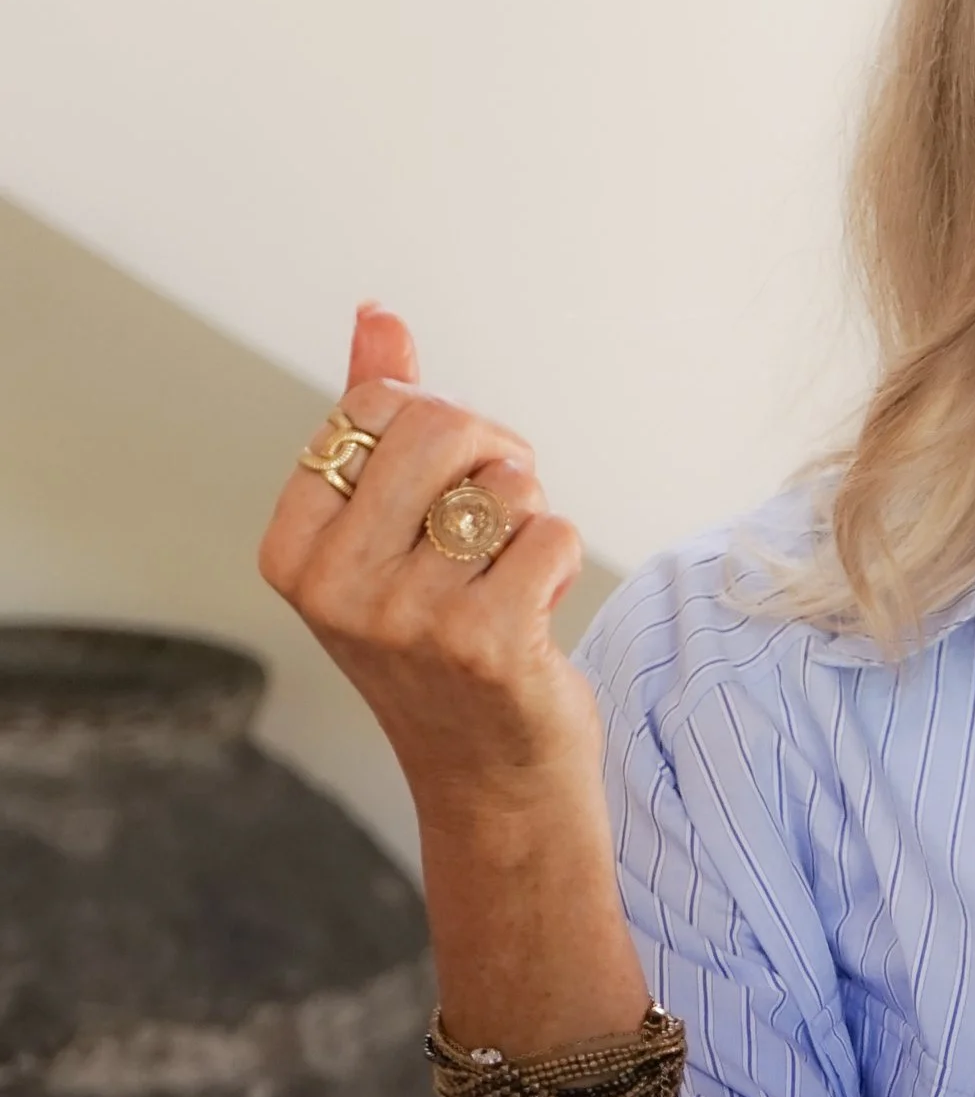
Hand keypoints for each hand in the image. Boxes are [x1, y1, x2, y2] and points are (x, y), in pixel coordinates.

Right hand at [261, 309, 650, 1056]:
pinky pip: (551, 535)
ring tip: (511, 577)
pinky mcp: (484, 645)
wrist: (493, 780)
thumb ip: (381, 422)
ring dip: (530, 518)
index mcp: (293, 549)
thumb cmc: (444, 643)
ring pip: (505, 485)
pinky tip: (537, 613)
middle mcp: (335, 586)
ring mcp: (406, 619)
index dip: (436, 425)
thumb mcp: (390, 534)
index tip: (448, 477)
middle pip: (438, 427)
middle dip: (494, 452)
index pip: (372, 409)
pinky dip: (560, 561)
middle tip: (503, 507)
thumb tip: (379, 316)